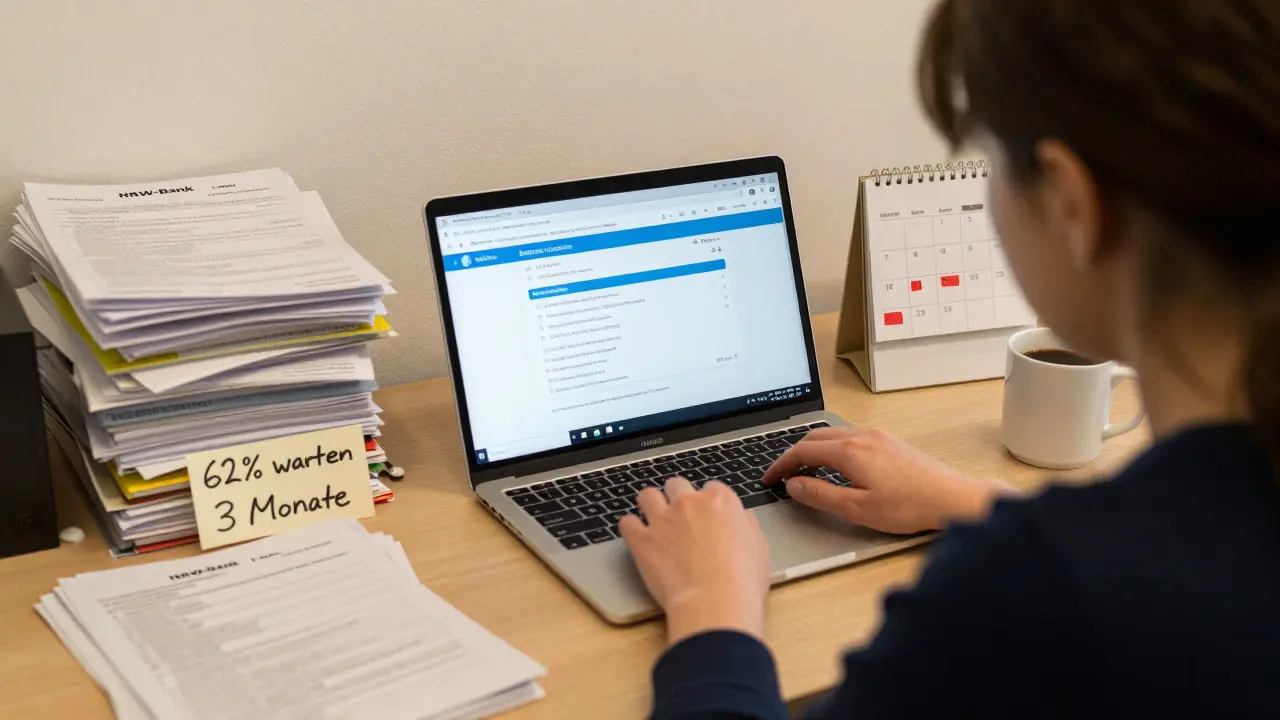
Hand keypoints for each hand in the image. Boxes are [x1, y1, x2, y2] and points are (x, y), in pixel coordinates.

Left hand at [620, 477, 771, 645]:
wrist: (715, 602)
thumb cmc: (743, 581)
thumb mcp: (760, 548)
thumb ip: (748, 527)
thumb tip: (744, 519)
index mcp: (721, 501)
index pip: (711, 488)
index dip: (709, 503)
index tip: (708, 517)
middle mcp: (689, 503)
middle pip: (677, 485)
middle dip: (677, 498)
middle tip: (681, 519)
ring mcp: (663, 519)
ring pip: (647, 495)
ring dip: (650, 505)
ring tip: (654, 522)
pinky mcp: (642, 540)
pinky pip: (627, 523)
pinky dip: (630, 529)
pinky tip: (637, 539)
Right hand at [763, 428, 1016, 533]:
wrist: (952, 498)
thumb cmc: (909, 507)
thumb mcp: (858, 509)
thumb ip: (821, 495)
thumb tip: (794, 485)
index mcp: (850, 451)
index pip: (803, 450)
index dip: (781, 464)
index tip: (770, 478)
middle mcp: (863, 437)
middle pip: (816, 437)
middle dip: (794, 454)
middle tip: (782, 474)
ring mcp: (879, 437)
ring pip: (834, 435)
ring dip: (814, 449)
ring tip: (804, 470)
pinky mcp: (891, 442)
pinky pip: (851, 437)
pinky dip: (833, 448)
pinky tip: (837, 466)